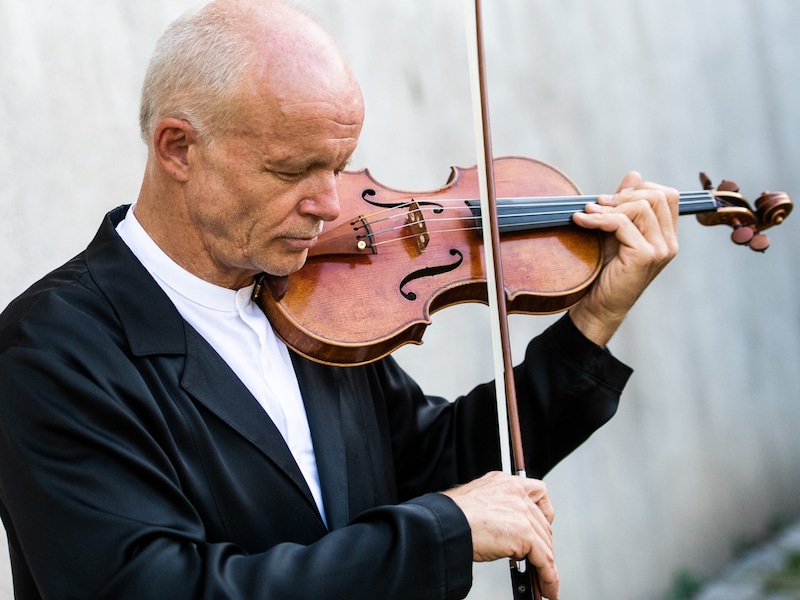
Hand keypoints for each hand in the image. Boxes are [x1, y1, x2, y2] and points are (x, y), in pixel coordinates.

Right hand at [443, 471, 558, 599]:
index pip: (537, 493)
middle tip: (539, 560)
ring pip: (545, 543)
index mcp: (504, 482)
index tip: (541, 526)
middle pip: (543, 522)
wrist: (444, 524)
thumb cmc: (450, 517)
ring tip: (545, 581)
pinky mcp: (524, 533)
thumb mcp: (476, 503)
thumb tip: (505, 532)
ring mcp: (521, 511)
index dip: (542, 514)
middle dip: (543, 544)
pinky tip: (547, 587)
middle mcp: (516, 493)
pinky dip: (548, 577)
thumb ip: (496, 510)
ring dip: (547, 565)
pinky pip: (545, 560)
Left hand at [570, 171, 678, 345]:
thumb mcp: (616, 232)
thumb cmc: (605, 271)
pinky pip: (623, 223)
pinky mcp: (645, 256)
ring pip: (642, 207)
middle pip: (658, 196)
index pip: (667, 195)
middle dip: (624, 195)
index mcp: (667, 235)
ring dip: (609, 207)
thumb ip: (626, 205)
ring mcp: (661, 250)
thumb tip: (634, 174)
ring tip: (587, 214)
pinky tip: (581, 221)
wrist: (597, 305)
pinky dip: (598, 219)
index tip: (610, 199)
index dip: (638, 189)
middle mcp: (670, 242)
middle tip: (597, 205)